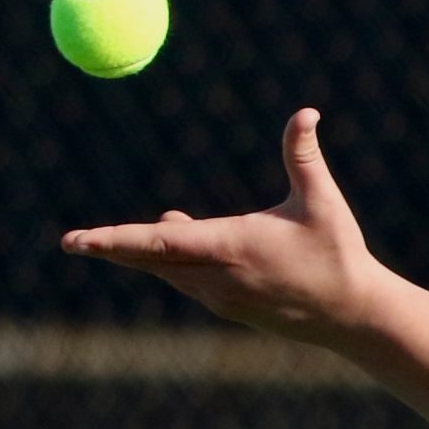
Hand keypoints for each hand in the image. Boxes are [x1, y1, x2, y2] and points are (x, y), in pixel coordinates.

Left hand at [62, 109, 389, 342]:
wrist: (355, 317)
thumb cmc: (339, 254)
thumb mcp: (320, 200)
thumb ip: (303, 155)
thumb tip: (306, 112)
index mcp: (231, 246)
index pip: (156, 243)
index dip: (112, 240)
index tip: (74, 241)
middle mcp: (218, 277)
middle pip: (149, 261)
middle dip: (114, 248)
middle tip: (75, 242)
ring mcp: (222, 298)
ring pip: (168, 272)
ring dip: (149, 250)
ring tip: (135, 233)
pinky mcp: (231, 309)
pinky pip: (188, 283)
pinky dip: (173, 263)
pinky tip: (176, 240)